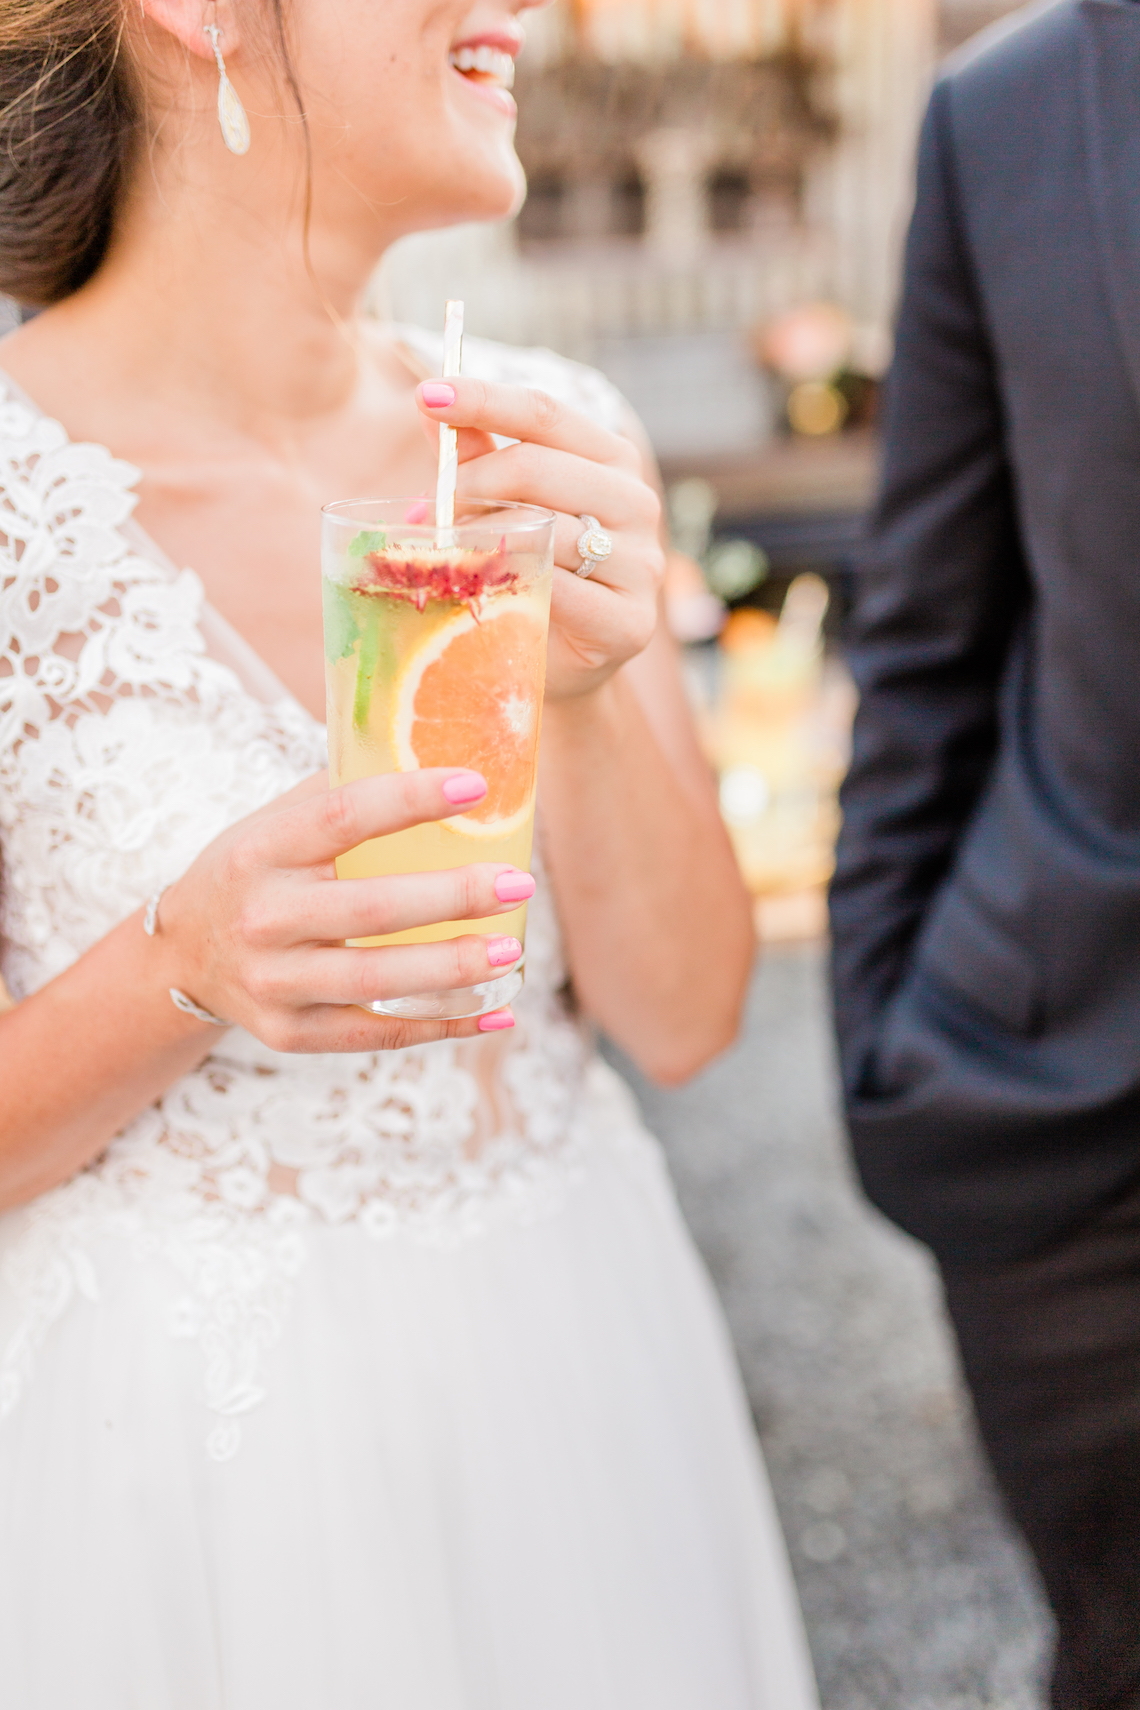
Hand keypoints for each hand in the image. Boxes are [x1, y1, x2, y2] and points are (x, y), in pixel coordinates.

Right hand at [153, 769, 532, 1051]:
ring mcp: (274, 983)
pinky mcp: (291, 1034)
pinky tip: (497, 1011)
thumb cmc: (254, 872)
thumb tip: (436, 751)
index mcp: (262, 850)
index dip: (411, 800)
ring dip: (453, 968)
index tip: (475, 786)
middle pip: (370, 910)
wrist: (183, 956)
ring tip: (511, 949)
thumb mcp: (275, 822)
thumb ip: (342, 792)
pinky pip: (378, 1035)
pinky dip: (445, 1026)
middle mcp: (262, 919)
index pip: (343, 818)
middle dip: (453, 897)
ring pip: (375, 981)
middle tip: (517, 883)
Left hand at [417, 378, 665, 699]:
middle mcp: (637, 504)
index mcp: (611, 461)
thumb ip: (476, 456)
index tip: (430, 394)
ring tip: (445, 555)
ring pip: (548, 529)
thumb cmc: (529, 572)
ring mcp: (642, 564)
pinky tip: (480, 590)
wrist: (558, 661)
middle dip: (470, 481)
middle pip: (539, 466)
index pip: (546, 413)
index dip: (485, 399)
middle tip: (428, 508)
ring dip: (482, 539)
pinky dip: (512, 587)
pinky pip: (561, 592)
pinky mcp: (630, 623)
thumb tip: (429, 400)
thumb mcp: (502, 507)